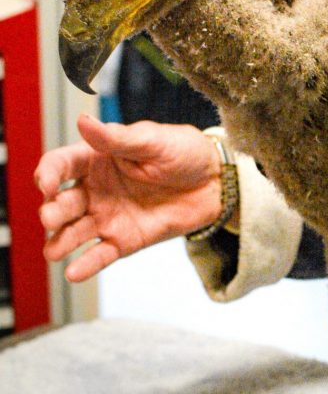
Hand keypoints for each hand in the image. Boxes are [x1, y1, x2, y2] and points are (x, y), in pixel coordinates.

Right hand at [36, 114, 222, 281]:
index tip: (46, 183)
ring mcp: (108, 216)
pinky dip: (86, 264)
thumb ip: (117, 138)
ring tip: (54, 251)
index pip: (61, 165)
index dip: (48, 173)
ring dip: (61, 241)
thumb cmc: (184, 152)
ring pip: (75, 231)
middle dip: (53, 211)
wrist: (215, 181)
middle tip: (50, 217)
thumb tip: (83, 121)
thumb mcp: (152, 140)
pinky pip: (100, 254)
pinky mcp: (124, 240)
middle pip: (63, 202)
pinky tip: (73, 272)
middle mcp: (95, 189)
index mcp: (97, 158)